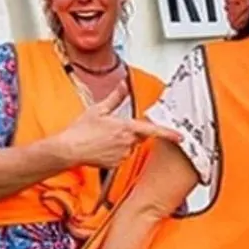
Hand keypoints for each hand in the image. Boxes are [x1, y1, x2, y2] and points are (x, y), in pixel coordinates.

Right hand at [58, 82, 180, 169]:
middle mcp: (126, 142)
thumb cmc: (80, 131)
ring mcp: (121, 154)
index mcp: (125, 128)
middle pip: (138, 136)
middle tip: (112, 128)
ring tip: (103, 138)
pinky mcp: (115, 164)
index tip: (180, 137)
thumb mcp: (98, 109)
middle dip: (131, 131)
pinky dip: (115, 151)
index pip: (152, 131)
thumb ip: (115, 97)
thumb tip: (123, 85)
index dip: (168, 133)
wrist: (68, 150)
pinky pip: (121, 156)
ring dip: (122, 142)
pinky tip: (102, 148)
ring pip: (129, 146)